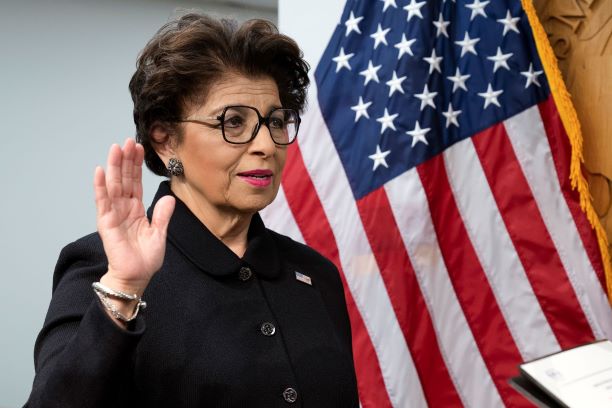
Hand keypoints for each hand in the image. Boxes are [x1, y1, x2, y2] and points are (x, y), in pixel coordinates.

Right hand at [94, 138, 174, 295]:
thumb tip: (169, 197)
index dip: (136, 166)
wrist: (135, 277)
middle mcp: (124, 208)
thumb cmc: (145, 258)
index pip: (136, 182)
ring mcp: (114, 214)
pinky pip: (103, 202)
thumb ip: (163, 215)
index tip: (138, 148)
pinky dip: (101, 187)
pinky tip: (101, 171)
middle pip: (124, 179)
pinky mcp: (107, 223)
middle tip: (127, 141)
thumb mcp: (159, 233)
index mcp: (136, 209)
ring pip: (113, 186)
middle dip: (126, 160)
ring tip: (115, 149)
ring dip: (114, 167)